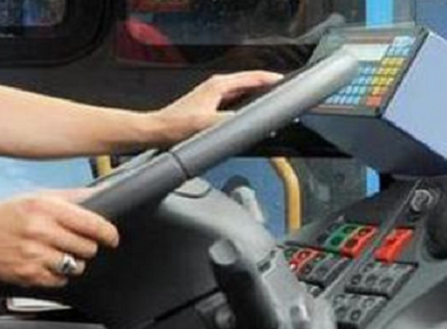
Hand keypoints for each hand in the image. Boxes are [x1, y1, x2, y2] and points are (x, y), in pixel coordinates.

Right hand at [0, 190, 119, 288]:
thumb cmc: (4, 215)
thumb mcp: (35, 197)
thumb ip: (69, 197)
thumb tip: (101, 196)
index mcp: (45, 208)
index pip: (92, 224)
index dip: (108, 233)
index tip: (112, 237)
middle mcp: (40, 231)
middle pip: (87, 247)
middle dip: (86, 246)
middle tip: (76, 243)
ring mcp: (34, 255)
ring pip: (76, 266)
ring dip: (73, 262)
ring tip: (59, 253)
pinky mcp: (28, 275)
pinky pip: (60, 280)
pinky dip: (58, 274)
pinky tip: (46, 263)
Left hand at [155, 71, 283, 144]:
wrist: (156, 131)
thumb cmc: (175, 126)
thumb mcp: (208, 124)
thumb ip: (233, 123)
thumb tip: (254, 124)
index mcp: (218, 85)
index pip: (254, 77)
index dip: (274, 80)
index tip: (290, 85)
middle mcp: (216, 86)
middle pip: (250, 83)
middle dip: (269, 88)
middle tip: (285, 96)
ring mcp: (212, 95)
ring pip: (243, 92)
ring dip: (258, 97)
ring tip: (272, 105)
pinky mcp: (209, 105)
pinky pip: (235, 101)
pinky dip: (246, 105)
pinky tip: (249, 116)